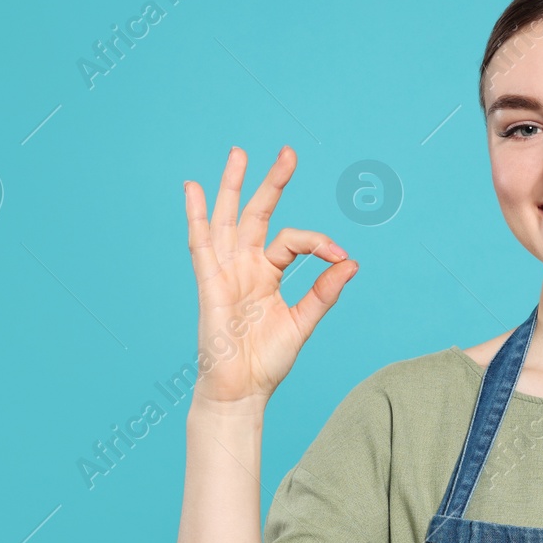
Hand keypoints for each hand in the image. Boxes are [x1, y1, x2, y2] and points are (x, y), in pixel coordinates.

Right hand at [183, 145, 357, 409]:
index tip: (339, 255)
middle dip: (271, 183)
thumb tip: (350, 262)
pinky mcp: (209, 284)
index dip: (318, 243)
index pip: (292, 242)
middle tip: (288, 151)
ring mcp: (225, 272)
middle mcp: (245, 267)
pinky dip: (196, 217)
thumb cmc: (268, 361)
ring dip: (232, 187)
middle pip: (258, 215)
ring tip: (238, 153)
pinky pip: (200, 245)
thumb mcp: (303, 322)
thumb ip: (324, 292)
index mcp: (267, 274)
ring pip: (228, 220)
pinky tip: (192, 189)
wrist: (242, 390)